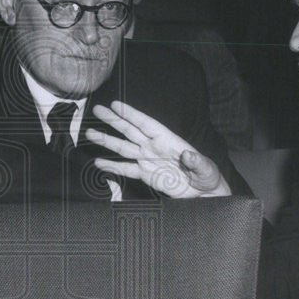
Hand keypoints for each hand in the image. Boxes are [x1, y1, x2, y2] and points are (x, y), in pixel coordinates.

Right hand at [86, 101, 230, 197]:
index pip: (145, 124)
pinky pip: (126, 169)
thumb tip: (188, 155)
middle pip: (130, 131)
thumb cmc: (207, 176)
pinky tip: (100, 162)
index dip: (130, 114)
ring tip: (91, 134)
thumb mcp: (205, 168)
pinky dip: (113, 166)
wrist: (204, 194)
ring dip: (107, 141)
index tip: (115, 105)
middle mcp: (155, 147)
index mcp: (168, 140)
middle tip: (97, 110)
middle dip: (113, 121)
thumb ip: (196, 161)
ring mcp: (148, 160)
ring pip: (124, 148)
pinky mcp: (146, 175)